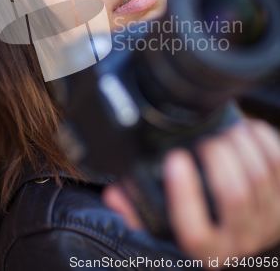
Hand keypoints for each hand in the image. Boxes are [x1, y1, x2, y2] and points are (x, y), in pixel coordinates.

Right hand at [103, 120, 279, 267]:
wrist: (248, 237)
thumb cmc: (205, 225)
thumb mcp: (168, 226)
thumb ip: (139, 211)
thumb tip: (115, 194)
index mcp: (207, 248)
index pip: (194, 231)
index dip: (184, 194)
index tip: (174, 158)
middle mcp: (240, 239)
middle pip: (234, 195)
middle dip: (217, 156)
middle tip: (205, 141)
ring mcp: (268, 220)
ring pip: (259, 177)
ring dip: (241, 145)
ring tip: (227, 131)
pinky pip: (279, 165)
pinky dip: (264, 140)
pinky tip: (249, 130)